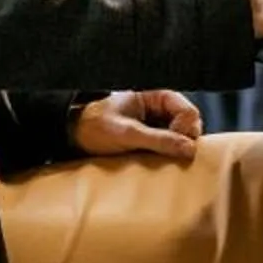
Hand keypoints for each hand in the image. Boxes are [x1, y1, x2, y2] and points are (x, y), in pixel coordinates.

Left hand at [72, 90, 204, 162]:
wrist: (73, 136)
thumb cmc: (95, 126)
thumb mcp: (127, 133)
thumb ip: (158, 139)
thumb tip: (189, 148)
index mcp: (157, 98)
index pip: (188, 112)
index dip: (187, 129)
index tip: (176, 144)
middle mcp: (160, 111)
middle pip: (189, 126)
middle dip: (185, 141)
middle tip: (171, 155)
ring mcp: (157, 127)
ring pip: (181, 140)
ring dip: (177, 151)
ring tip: (163, 161)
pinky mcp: (151, 142)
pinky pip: (169, 150)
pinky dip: (168, 157)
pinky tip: (159, 164)